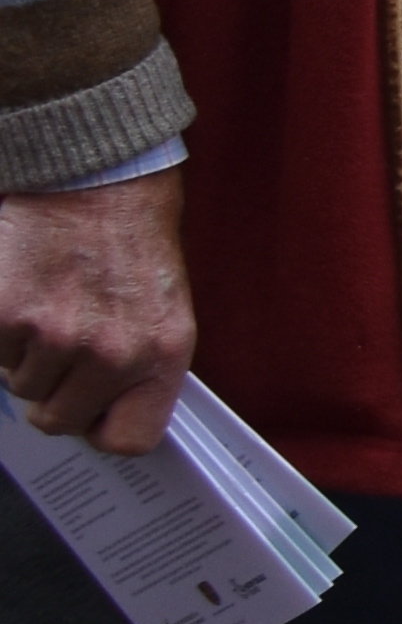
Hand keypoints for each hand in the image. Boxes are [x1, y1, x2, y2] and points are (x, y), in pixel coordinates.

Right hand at [0, 172, 190, 456]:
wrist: (97, 183)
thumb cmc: (131, 243)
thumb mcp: (164, 310)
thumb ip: (140, 369)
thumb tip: (106, 417)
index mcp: (162, 356)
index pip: (129, 440)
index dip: (101, 427)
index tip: (92, 412)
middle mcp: (112, 353)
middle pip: (59, 419)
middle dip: (54, 391)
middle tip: (62, 348)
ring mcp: (56, 337)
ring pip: (21, 386)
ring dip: (28, 357)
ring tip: (50, 310)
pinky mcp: (7, 317)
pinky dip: (2, 334)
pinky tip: (25, 299)